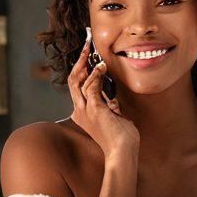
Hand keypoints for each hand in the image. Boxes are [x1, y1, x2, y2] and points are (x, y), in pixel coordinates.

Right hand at [68, 41, 138, 161]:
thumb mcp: (116, 118)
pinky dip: (96, 75)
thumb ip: (111, 107)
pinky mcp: (94, 109)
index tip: (89, 56)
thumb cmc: (122, 138)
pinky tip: (102, 66)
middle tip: (86, 45)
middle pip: (73, 80)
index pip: (78, 86)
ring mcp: (85, 110)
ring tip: (92, 50)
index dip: (82, 70)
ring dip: (85, 63)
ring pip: (77, 81)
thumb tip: (113, 98)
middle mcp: (80, 110)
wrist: (123, 152)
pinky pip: (91, 87)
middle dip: (79, 61)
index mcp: (83, 113)